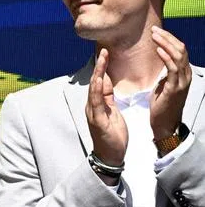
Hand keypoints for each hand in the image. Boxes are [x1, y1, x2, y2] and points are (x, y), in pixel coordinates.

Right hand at [85, 48, 126, 166]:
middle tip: (104, 51)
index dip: (103, 68)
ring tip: (102, 60)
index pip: (100, 82)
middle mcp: (92, 106)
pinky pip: (96, 103)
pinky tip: (99, 81)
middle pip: (95, 82)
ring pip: (94, 89)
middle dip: (100, 66)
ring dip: (98, 74)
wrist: (110, 156)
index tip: (106, 54)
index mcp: (98, 104)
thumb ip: (108, 98)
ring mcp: (93, 112)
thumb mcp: (113, 114)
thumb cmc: (112, 136)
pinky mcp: (97, 120)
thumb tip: (106, 83)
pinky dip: (97, 91)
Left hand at [150, 26, 191, 139]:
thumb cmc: (162, 103)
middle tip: (153, 30)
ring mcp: (181, 82)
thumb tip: (161, 56)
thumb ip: (166, 71)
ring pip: (178, 57)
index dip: (169, 39)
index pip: (180, 50)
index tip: (156, 32)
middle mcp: (185, 76)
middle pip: (181, 50)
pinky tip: (158, 50)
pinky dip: (166, 57)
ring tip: (154, 36)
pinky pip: (173, 69)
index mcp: (183, 73)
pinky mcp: (174, 88)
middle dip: (167, 38)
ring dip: (166, 44)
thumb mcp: (164, 83)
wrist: (163, 123)